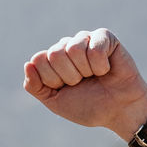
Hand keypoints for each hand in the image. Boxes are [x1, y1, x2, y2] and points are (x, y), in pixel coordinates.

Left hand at [22, 29, 146, 139]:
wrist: (118, 110)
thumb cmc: (87, 105)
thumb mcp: (54, 101)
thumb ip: (35, 86)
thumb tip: (28, 64)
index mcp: (51, 61)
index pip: (38, 59)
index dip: (52, 79)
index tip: (65, 88)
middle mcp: (66, 47)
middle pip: (54, 53)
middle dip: (69, 76)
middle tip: (82, 82)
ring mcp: (85, 40)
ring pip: (73, 49)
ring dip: (85, 70)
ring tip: (94, 76)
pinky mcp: (105, 37)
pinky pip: (94, 47)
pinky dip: (101, 65)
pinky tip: (107, 69)